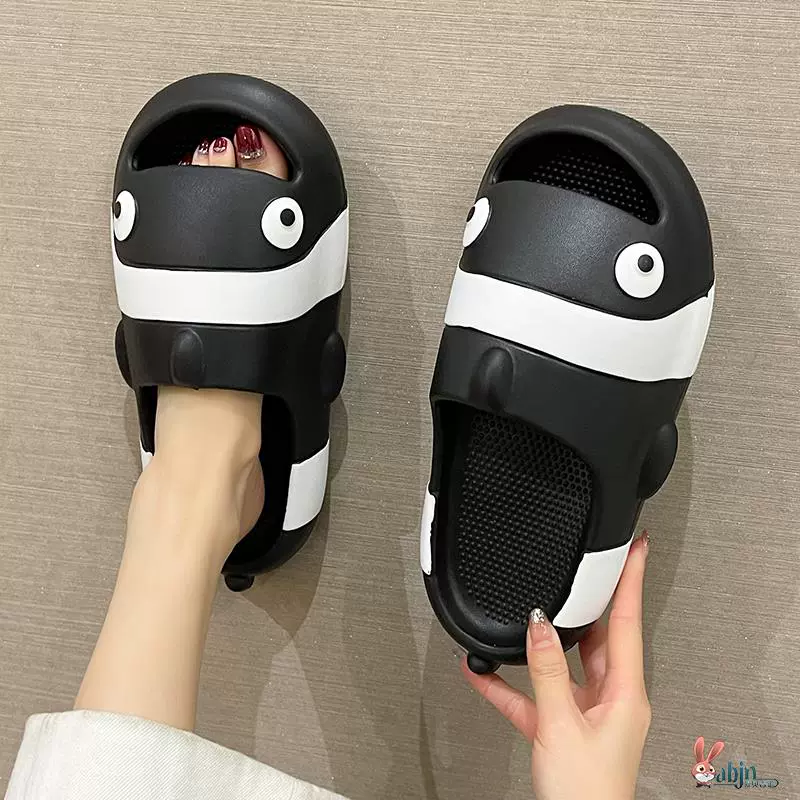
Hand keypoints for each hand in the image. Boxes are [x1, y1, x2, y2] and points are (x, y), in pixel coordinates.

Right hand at [463, 534, 650, 799]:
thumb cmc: (587, 795)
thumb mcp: (561, 726)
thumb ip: (546, 672)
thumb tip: (539, 625)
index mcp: (626, 693)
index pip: (629, 622)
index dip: (632, 580)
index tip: (637, 547)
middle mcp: (612, 698)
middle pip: (600, 636)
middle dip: (589, 600)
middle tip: (585, 566)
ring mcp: (587, 713)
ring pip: (565, 662)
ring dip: (541, 642)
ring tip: (526, 612)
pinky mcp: (562, 729)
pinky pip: (535, 695)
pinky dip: (510, 683)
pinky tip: (483, 670)